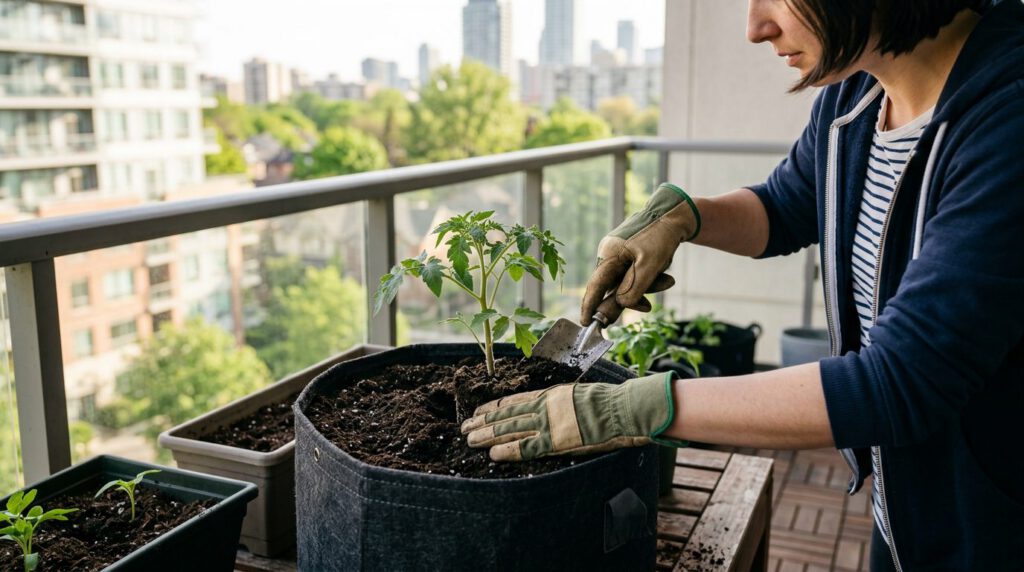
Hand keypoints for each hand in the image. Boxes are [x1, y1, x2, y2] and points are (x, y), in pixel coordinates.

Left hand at [460, 373, 686, 461]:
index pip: (514, 400)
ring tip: (469, 440)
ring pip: (510, 429)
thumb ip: (562, 402)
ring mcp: (548, 423)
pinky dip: (508, 449)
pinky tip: (492, 453)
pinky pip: (526, 447)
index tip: (479, 411)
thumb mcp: (579, 394)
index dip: (494, 407)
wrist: (622, 408)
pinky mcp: (556, 441)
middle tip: (465, 428)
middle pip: (506, 414)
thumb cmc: (608, 402)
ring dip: (487, 435)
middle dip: (484, 422)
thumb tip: (554, 408)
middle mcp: (544, 406)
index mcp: (550, 394)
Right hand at [581, 183, 699, 325]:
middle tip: (648, 306)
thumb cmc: (660, 237)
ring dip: (647, 285)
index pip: (595, 286)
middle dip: (636, 294)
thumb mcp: (649, 267)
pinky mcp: (628, 253)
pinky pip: (634, 273)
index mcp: (609, 254)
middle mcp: (609, 254)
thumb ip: (633, 289)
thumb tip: (619, 306)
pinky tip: (663, 271)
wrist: (676, 214)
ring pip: (628, 281)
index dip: (590, 306)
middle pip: (615, 286)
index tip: (585, 323)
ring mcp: (618, 253)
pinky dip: (648, 277)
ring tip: (668, 280)